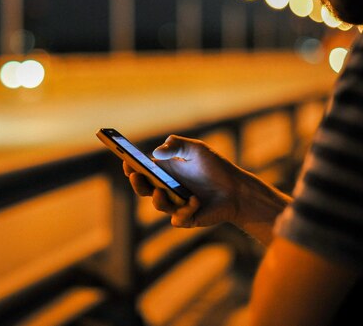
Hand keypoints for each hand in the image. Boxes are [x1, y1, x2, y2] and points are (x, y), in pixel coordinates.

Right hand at [125, 134, 287, 233]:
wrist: (235, 189)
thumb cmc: (214, 167)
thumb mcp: (196, 149)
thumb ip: (176, 144)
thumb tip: (156, 152)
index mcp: (164, 170)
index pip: (141, 169)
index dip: (130, 166)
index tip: (126, 160)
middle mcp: (165, 188)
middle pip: (143, 188)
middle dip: (136, 183)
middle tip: (134, 175)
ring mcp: (175, 204)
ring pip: (158, 204)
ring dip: (158, 199)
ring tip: (159, 192)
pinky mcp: (187, 218)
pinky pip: (179, 217)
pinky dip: (186, 209)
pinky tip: (195, 200)